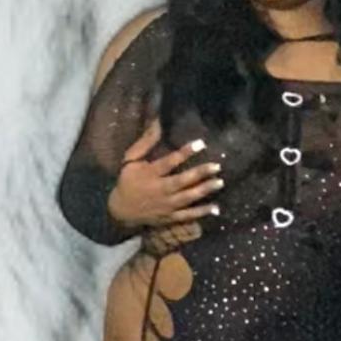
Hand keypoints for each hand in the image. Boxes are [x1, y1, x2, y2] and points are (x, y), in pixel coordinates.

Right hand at [108, 118, 224, 228]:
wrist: (121, 211)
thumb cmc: (128, 181)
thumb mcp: (131, 160)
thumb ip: (145, 143)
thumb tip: (157, 123)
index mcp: (150, 173)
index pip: (169, 162)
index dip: (185, 152)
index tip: (201, 143)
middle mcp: (159, 190)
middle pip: (182, 181)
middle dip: (200, 174)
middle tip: (217, 167)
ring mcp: (165, 205)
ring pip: (187, 198)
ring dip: (204, 190)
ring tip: (219, 183)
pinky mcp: (169, 217)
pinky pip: (187, 215)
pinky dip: (201, 212)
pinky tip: (216, 208)